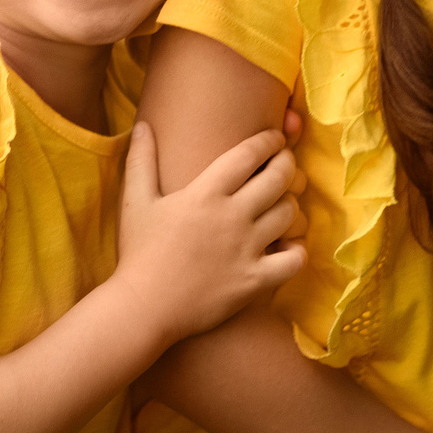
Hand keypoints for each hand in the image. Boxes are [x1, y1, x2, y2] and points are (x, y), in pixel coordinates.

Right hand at [117, 121, 305, 345]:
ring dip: (291, 205)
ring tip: (284, 204)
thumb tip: (141, 125)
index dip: (270, 141)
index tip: (275, 139)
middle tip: (285, 165)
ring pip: (290, 214)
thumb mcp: (135, 201)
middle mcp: (232, 216)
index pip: (250, 153)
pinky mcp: (255, 281)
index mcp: (206, 192)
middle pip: (280, 177)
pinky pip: (295, 259)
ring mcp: (247, 249)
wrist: (144, 307)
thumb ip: (141, 160)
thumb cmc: (138, 253)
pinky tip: (287, 247)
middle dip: (288, 165)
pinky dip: (297, 250)